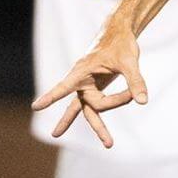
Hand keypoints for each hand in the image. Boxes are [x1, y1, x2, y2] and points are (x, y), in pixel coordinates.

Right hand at [30, 21, 148, 148]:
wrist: (120, 33)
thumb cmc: (121, 43)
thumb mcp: (130, 61)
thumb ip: (135, 81)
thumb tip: (142, 101)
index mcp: (82, 71)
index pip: (64, 87)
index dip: (50, 97)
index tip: (36, 107)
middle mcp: (81, 80)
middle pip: (88, 107)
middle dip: (99, 125)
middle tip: (109, 144)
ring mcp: (88, 86)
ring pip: (91, 110)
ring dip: (100, 126)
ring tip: (108, 144)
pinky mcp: (96, 87)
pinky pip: (98, 104)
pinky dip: (106, 111)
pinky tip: (104, 131)